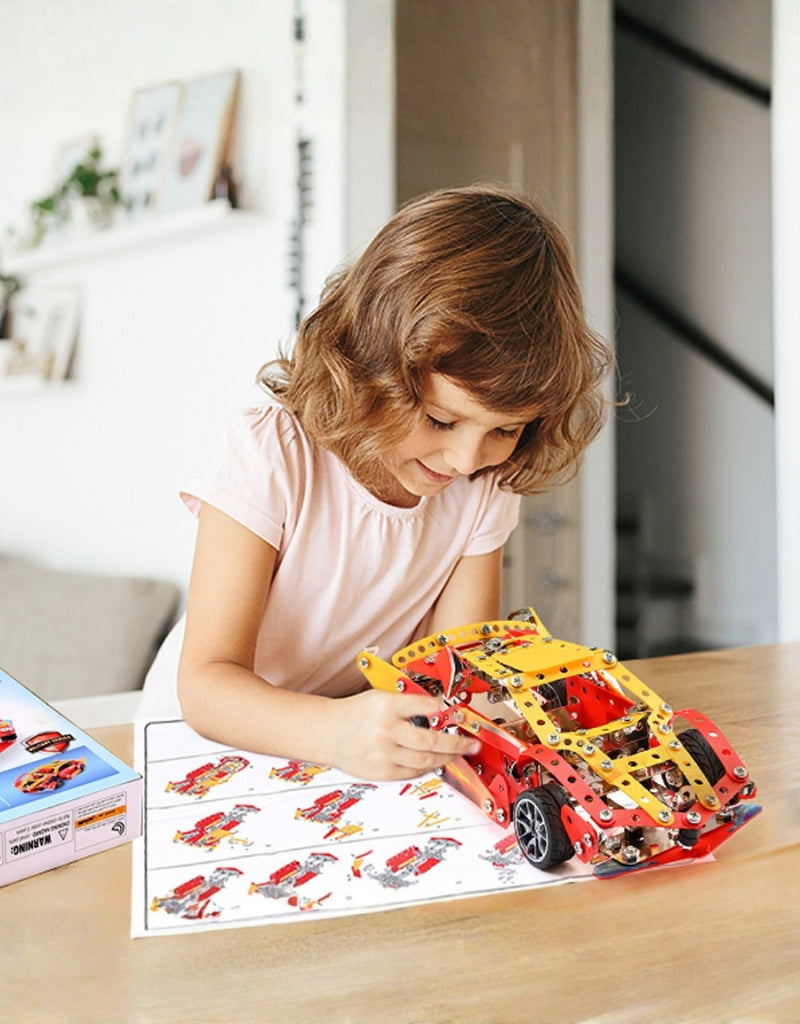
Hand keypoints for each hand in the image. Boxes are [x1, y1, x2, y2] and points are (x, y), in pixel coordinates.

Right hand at [325, 689, 480, 780]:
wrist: (328, 732)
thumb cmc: (356, 713)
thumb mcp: (379, 696)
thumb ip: (408, 702)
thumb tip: (440, 708)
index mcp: (386, 705)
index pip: (426, 706)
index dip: (446, 710)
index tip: (458, 713)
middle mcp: (385, 730)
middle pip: (431, 740)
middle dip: (457, 743)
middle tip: (471, 743)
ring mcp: (383, 753)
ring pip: (426, 759)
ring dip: (447, 757)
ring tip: (459, 754)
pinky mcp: (382, 771)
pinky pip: (413, 771)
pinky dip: (428, 766)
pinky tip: (437, 761)